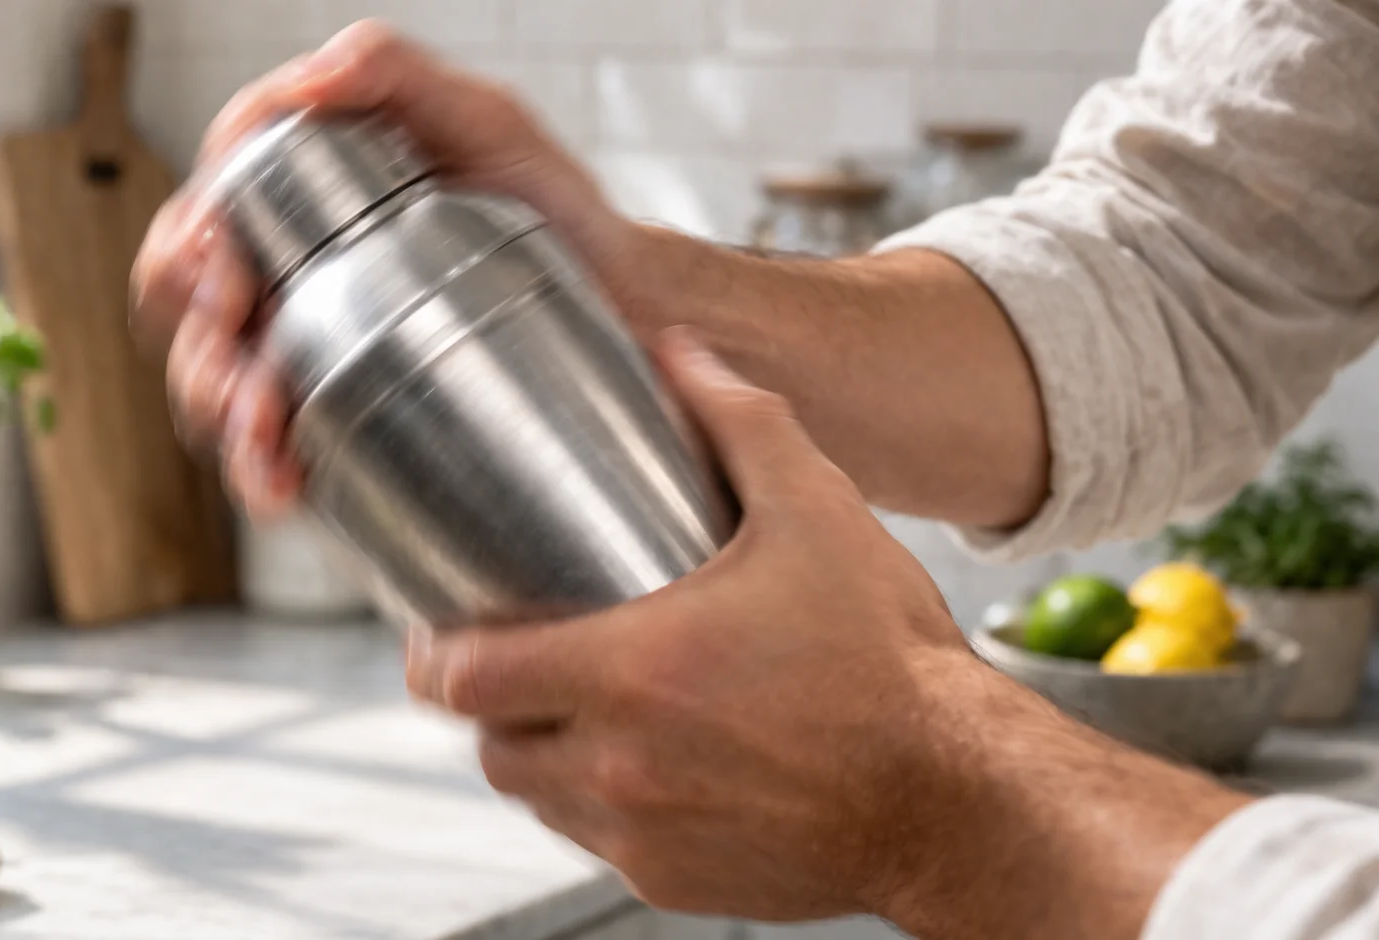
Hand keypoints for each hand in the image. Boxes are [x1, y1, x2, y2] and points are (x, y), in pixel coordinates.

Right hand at [131, 20, 641, 517]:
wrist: (621, 300)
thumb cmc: (551, 203)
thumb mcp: (483, 118)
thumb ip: (391, 72)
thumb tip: (307, 80)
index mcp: (299, 200)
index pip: (205, 216)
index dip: (190, 248)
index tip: (219, 271)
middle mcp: (291, 275)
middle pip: (192, 315)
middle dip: (201, 347)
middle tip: (239, 369)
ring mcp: (312, 349)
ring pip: (221, 390)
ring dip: (225, 419)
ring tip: (262, 437)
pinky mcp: (344, 417)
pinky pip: (279, 452)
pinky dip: (264, 473)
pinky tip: (283, 486)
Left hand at [405, 328, 971, 921]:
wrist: (958, 795)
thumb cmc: (890, 663)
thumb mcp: (817, 515)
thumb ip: (742, 423)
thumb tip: (685, 354)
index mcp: (630, 672)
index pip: (463, 679)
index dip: (434, 652)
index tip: (444, 628)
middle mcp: (619, 765)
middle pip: (489, 745)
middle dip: (491, 704)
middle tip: (517, 660)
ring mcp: (643, 834)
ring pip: (538, 800)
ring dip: (542, 755)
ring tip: (579, 707)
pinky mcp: (675, 882)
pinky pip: (600, 843)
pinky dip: (602, 805)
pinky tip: (647, 763)